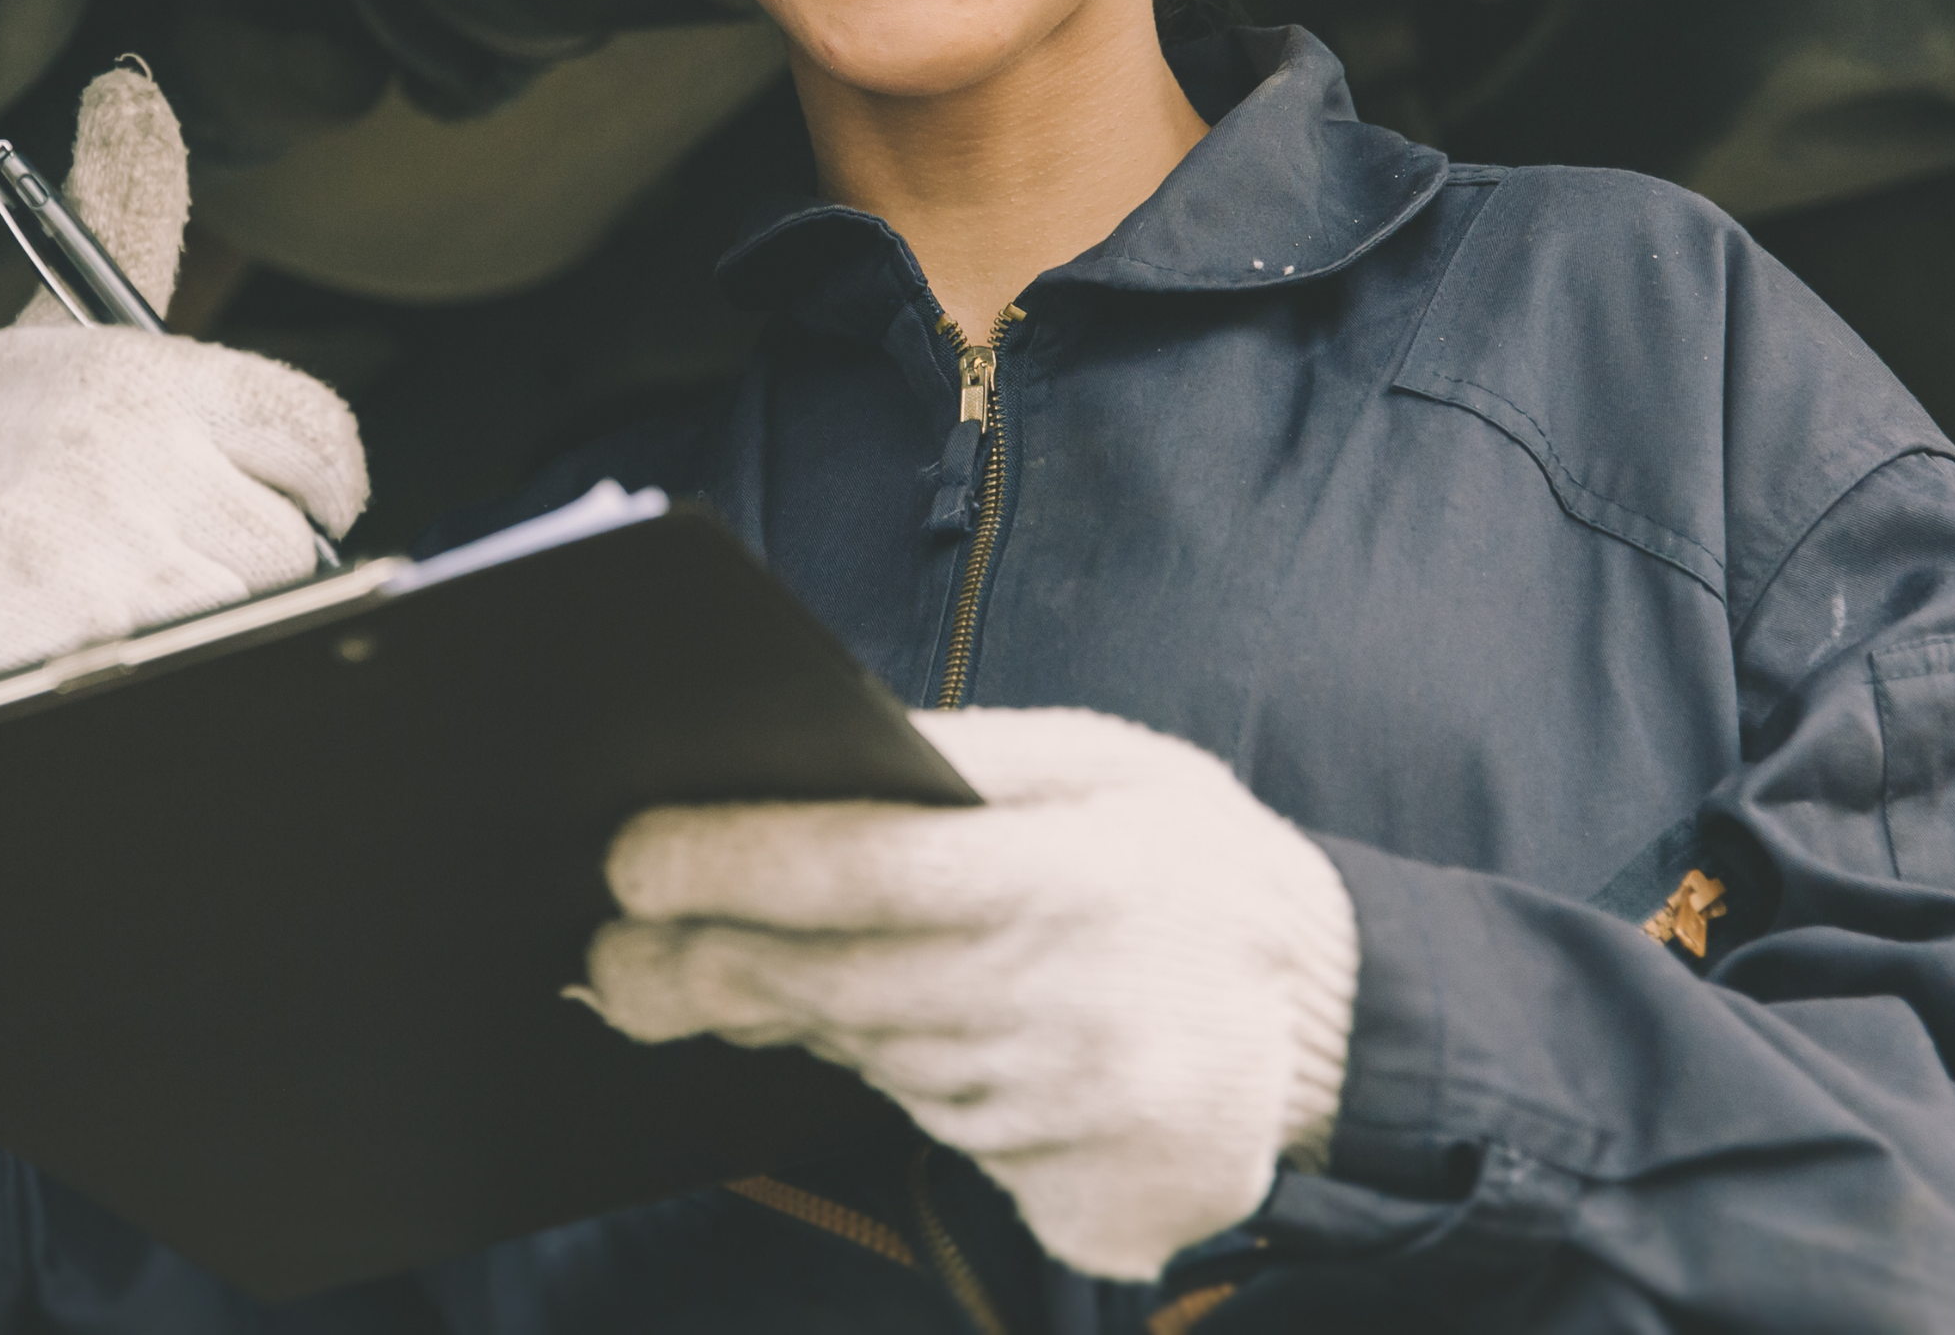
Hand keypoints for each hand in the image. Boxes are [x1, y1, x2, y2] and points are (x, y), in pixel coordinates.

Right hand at [0, 66, 364, 719]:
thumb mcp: (54, 331)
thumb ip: (127, 219)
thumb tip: (134, 91)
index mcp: (148, 375)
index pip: (319, 437)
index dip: (309, 484)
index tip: (270, 500)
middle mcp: (138, 453)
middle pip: (284, 545)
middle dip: (222, 562)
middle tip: (135, 555)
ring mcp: (109, 555)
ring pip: (240, 614)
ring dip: (179, 622)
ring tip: (93, 596)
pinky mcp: (79, 646)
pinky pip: (181, 671)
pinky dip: (134, 671)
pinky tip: (77, 645)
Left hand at [581, 706, 1359, 1281]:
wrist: (1347, 1030)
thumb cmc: (1201, 866)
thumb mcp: (1107, 765)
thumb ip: (963, 758)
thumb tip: (819, 752)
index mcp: (1069, 881)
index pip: (858, 871)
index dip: (729, 865)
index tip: (625, 860)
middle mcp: (1062, 1012)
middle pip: (831, 988)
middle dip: (701, 964)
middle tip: (607, 951)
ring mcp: (1068, 1123)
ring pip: (874, 1066)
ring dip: (795, 1021)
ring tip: (725, 976)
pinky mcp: (1076, 1202)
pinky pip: (943, 1140)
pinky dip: (905, 1085)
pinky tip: (909, 1039)